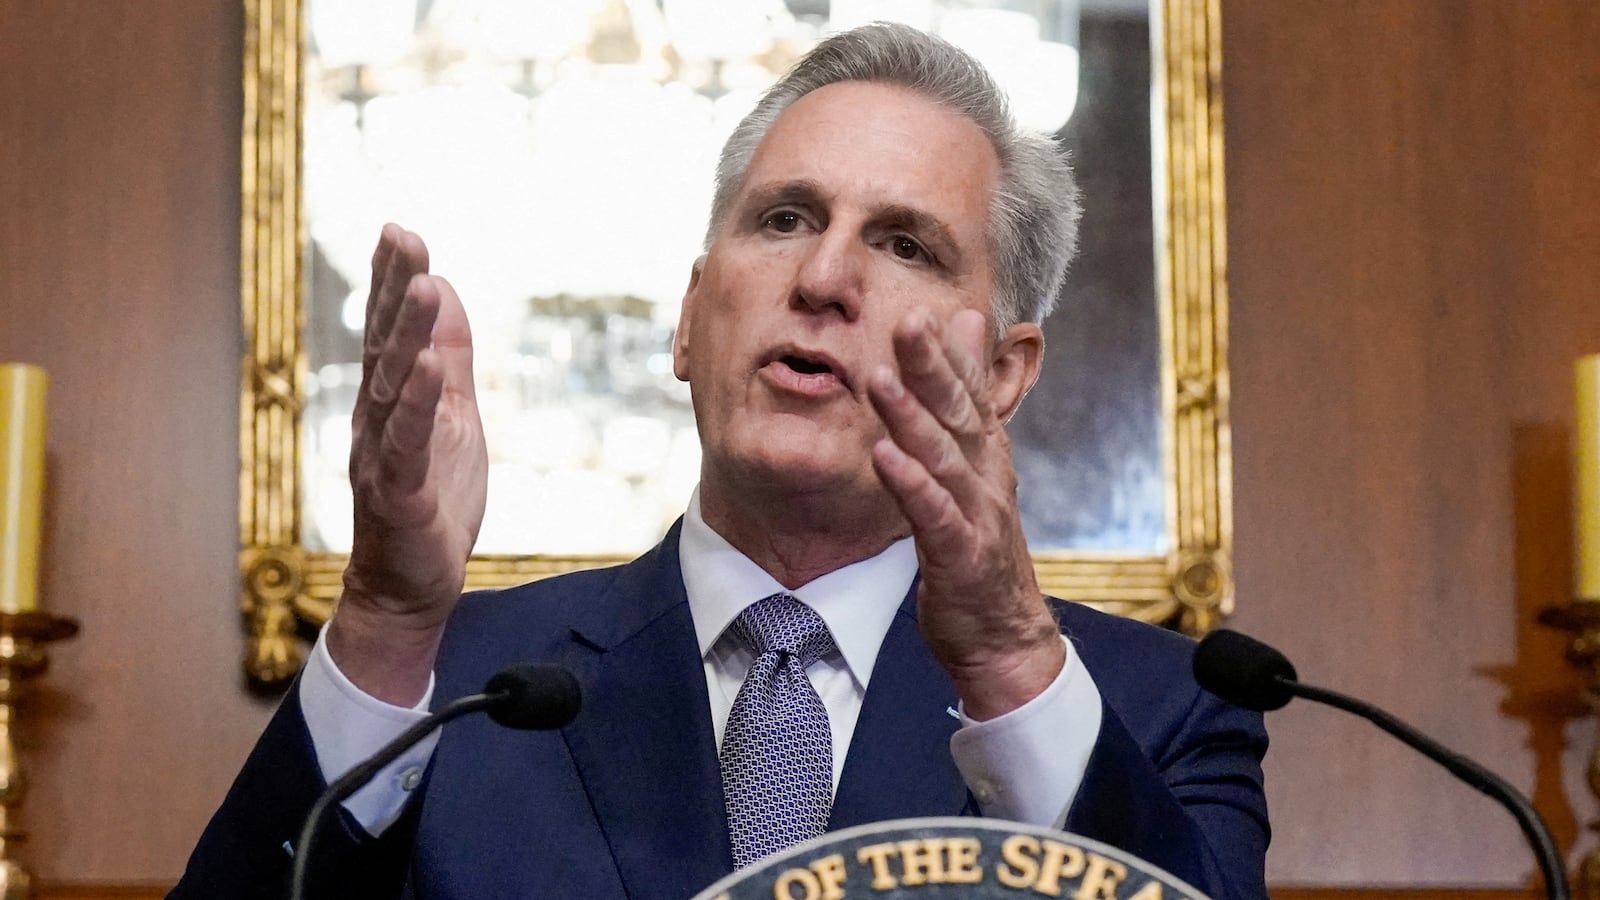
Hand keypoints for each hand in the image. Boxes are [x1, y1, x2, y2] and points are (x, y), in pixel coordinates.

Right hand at [327, 225, 488, 703]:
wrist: (414, 587)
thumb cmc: (432, 501)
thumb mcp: (454, 417)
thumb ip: (450, 358)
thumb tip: (446, 291)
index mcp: (391, 402)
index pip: (389, 333)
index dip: (393, 282)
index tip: (400, 231)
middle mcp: (376, 422)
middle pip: (385, 347)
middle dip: (394, 290)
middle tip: (403, 236)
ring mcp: (382, 457)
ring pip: (393, 388)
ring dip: (407, 336)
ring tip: (423, 286)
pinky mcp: (399, 495)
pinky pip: (406, 444)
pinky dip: (418, 404)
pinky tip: (429, 367)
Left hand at [866, 308, 1062, 719]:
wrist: (1002, 635)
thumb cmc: (978, 547)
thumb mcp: (974, 467)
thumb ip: (969, 396)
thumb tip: (969, 324)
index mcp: (986, 454)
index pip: (968, 394)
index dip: (947, 353)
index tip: (922, 307)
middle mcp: (987, 476)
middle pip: (958, 414)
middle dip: (932, 367)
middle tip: (906, 321)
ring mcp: (977, 514)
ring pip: (943, 457)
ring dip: (912, 418)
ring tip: (880, 379)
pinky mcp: (961, 554)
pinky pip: (933, 515)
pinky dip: (911, 484)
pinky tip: (884, 457)